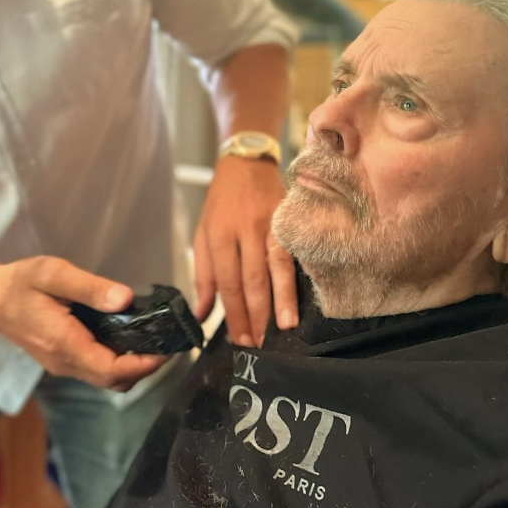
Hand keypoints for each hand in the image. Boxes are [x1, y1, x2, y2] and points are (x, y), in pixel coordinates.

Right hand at [0, 256, 165, 390]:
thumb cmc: (20, 283)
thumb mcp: (53, 274)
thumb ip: (89, 287)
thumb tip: (124, 299)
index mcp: (64, 343)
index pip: (112, 370)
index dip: (144, 365)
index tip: (167, 350)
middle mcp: (65, 362)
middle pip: (114, 381)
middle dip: (145, 368)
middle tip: (167, 343)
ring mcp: (62, 365)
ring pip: (106, 379)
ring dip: (132, 367)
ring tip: (153, 339)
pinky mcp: (61, 361)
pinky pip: (96, 370)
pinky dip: (117, 362)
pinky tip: (127, 338)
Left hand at [193, 156, 298, 346]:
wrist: (246, 163)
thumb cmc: (221, 203)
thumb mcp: (202, 234)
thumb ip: (203, 276)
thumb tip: (201, 315)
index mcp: (219, 235)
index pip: (227, 282)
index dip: (235, 314)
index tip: (240, 340)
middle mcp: (245, 229)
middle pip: (253, 279)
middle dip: (257, 315)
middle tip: (261, 343)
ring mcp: (271, 223)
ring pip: (278, 266)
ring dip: (282, 299)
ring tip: (286, 326)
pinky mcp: (290, 218)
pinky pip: (296, 251)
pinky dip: (299, 275)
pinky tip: (305, 295)